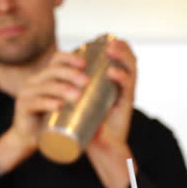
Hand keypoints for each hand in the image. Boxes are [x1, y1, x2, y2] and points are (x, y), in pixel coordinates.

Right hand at [0, 52, 88, 174]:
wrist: (28, 140)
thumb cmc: (51, 122)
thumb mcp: (65, 107)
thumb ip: (81, 100)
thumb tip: (111, 98)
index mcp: (45, 77)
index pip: (57, 60)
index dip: (70, 58)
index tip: (85, 65)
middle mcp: (34, 82)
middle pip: (52, 71)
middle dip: (70, 74)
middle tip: (86, 82)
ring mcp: (26, 93)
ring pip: (45, 86)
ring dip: (62, 89)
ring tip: (77, 96)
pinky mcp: (22, 108)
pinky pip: (35, 103)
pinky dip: (47, 103)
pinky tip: (58, 105)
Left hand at [85, 38, 137, 187]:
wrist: (100, 146)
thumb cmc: (89, 124)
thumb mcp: (83, 100)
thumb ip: (75, 87)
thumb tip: (55, 70)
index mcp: (115, 82)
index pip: (121, 59)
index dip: (116, 46)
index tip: (102, 40)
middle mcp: (124, 86)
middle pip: (129, 59)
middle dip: (120, 47)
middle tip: (108, 42)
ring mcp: (126, 94)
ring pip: (131, 69)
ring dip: (122, 56)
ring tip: (111, 50)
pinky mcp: (126, 105)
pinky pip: (128, 88)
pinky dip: (121, 78)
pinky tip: (113, 73)